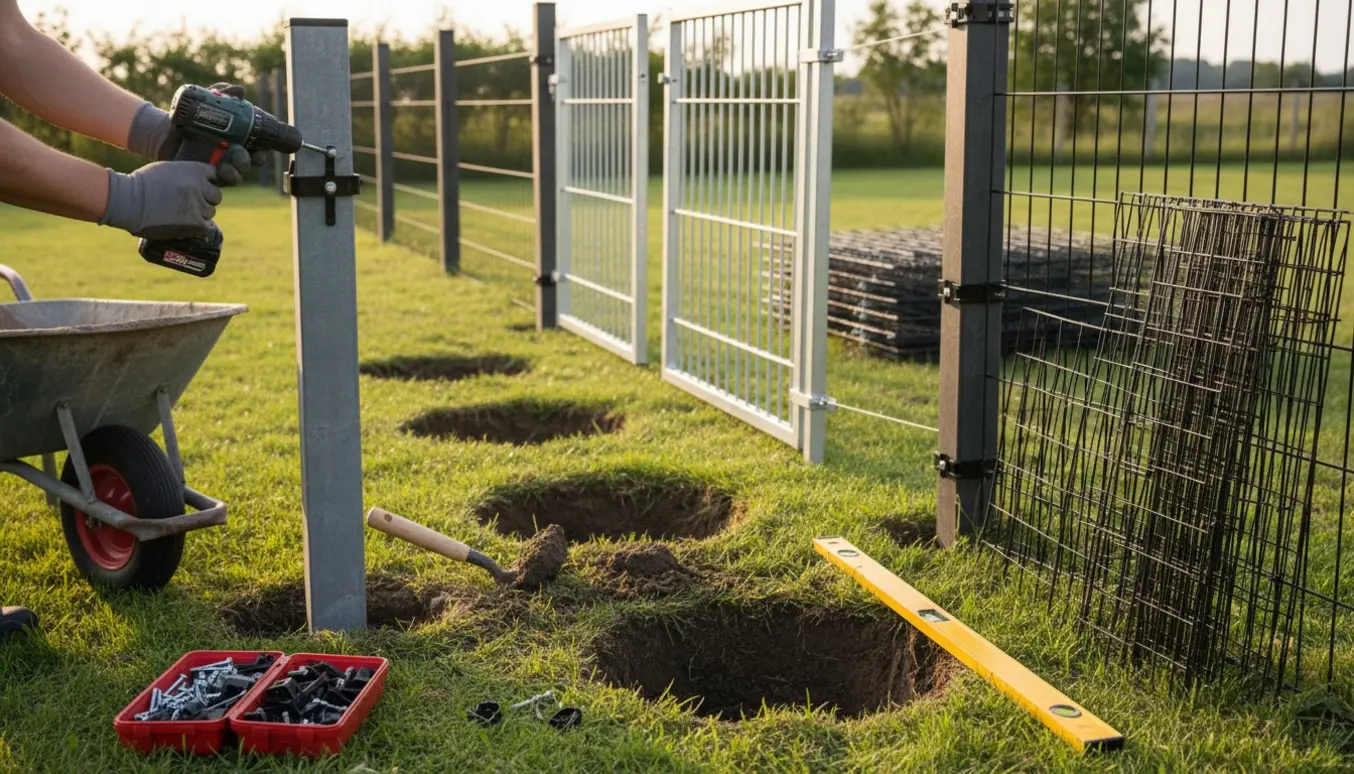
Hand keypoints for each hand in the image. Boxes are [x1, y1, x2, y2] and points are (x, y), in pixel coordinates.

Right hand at [98, 161, 222, 239]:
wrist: (128, 200)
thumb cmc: (142, 184)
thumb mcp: (167, 169)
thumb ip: (186, 174)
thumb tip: (201, 183)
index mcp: (193, 169)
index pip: (215, 175)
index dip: (208, 182)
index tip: (202, 188)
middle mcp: (199, 185)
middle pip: (215, 195)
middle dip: (205, 199)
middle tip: (190, 203)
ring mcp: (197, 204)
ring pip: (210, 211)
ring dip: (200, 213)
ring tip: (182, 214)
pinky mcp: (194, 222)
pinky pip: (206, 226)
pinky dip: (198, 226)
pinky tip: (187, 224)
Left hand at [126, 82, 267, 185]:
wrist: (166, 131)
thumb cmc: (191, 117)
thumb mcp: (206, 101)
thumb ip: (222, 93)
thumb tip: (240, 91)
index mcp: (239, 140)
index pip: (259, 148)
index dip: (264, 149)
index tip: (262, 148)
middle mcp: (233, 155)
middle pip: (251, 162)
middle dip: (254, 160)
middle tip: (248, 155)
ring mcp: (220, 167)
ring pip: (236, 174)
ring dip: (237, 171)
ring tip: (229, 167)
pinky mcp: (206, 176)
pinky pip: (218, 182)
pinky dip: (221, 178)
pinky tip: (218, 172)